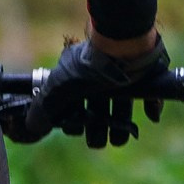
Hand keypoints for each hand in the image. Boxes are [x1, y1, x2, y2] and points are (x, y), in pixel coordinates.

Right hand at [5, 33, 175, 149]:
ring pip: (122, 112)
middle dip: (97, 132)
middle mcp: (100, 82)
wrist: (124, 44)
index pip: (75, 110)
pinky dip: (152, 109)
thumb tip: (32, 127)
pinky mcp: (146, 80)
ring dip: (121, 129)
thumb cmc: (90, 67)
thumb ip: (45, 109)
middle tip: (99, 138)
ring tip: (120, 138)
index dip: (74, 124)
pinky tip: (149, 118)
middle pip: (98, 115)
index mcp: (80, 83)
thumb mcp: (60, 88)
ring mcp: (124, 81)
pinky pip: (152, 99)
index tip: (77, 127)